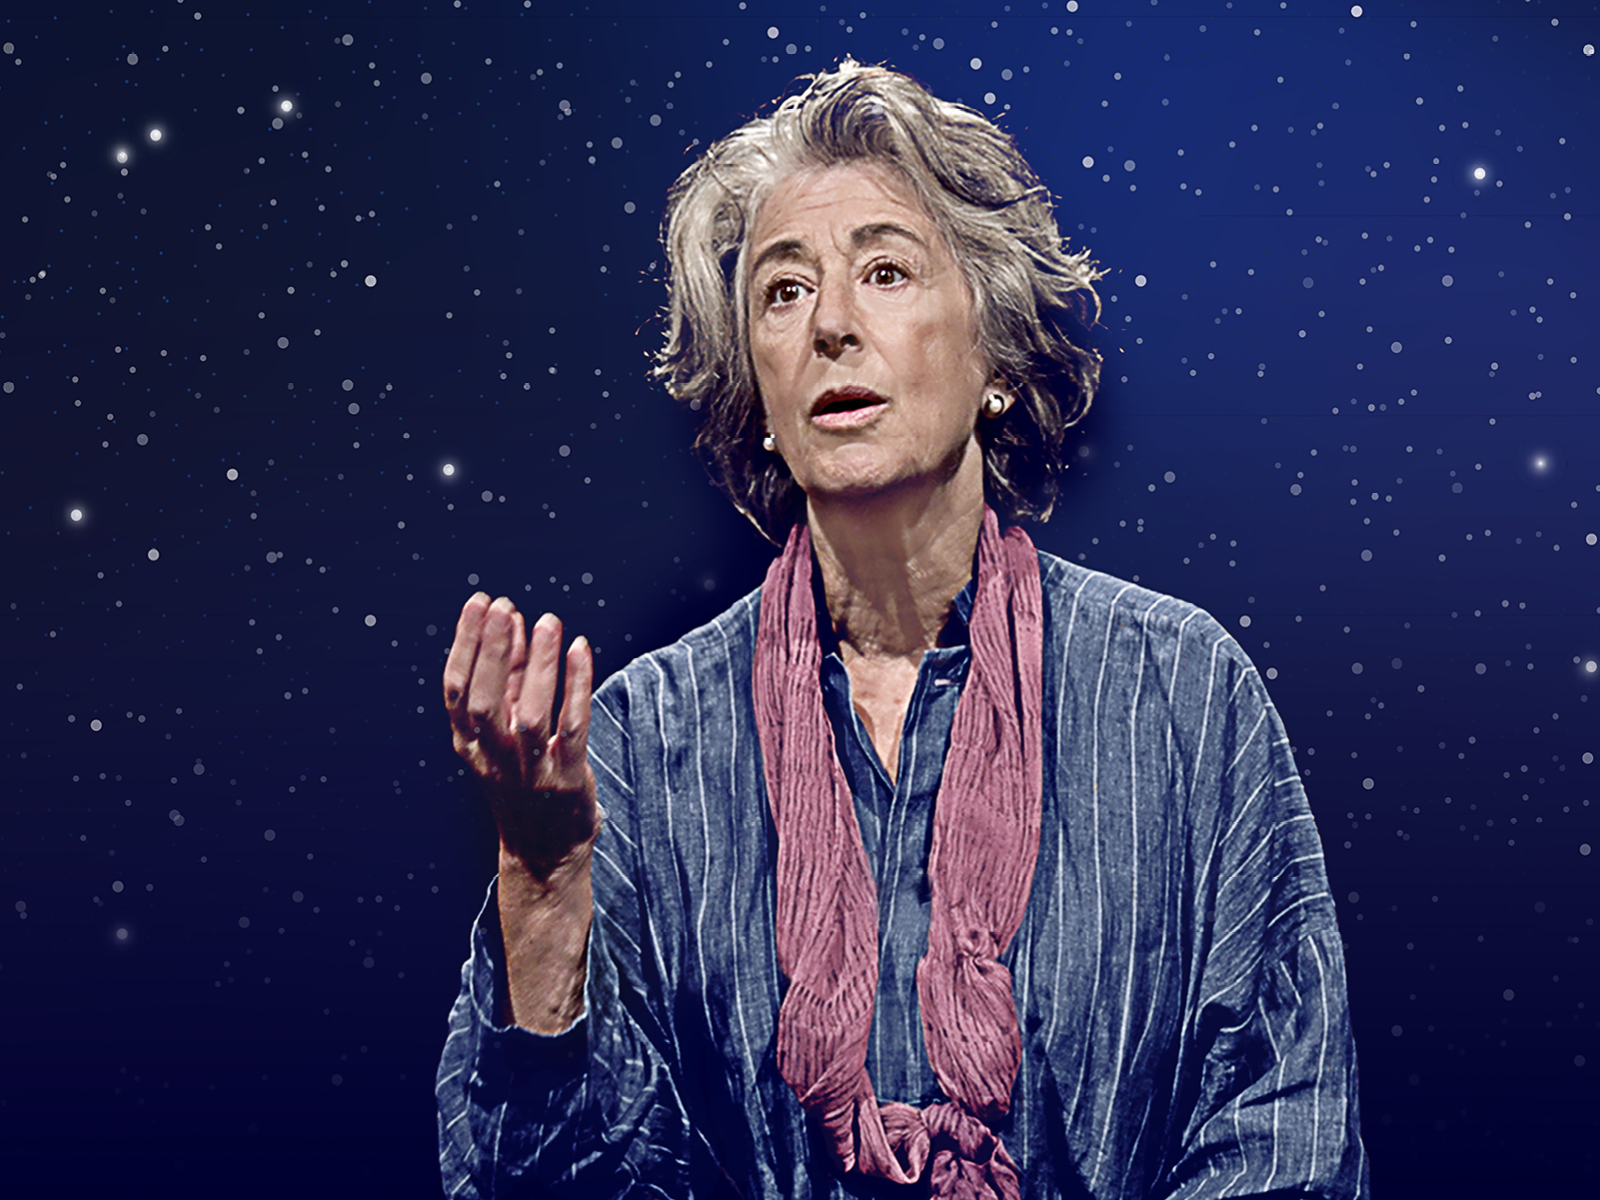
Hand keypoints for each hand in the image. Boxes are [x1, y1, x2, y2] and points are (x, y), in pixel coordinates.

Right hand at [444, 594, 598, 872]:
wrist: (544, 852)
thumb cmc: (524, 778)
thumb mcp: (506, 729)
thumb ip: (509, 677)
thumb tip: (513, 620)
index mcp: (469, 745)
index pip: (456, 691)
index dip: (465, 645)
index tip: (479, 602)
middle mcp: (493, 759)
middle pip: (483, 701)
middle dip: (491, 649)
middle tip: (503, 604)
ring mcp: (529, 772)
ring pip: (528, 714)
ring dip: (536, 664)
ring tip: (548, 621)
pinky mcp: (567, 779)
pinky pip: (572, 728)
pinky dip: (576, 687)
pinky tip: (580, 650)